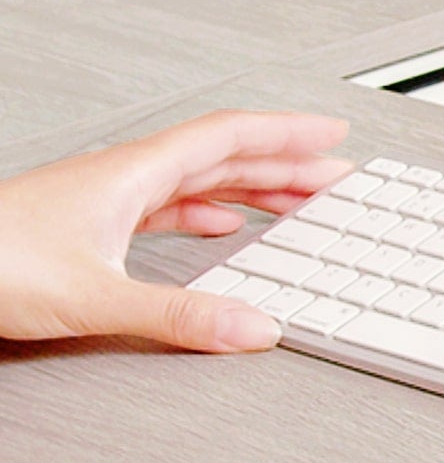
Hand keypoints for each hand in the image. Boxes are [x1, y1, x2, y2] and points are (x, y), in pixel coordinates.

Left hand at [0, 110, 350, 351]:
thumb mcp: (95, 298)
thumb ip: (181, 317)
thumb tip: (253, 328)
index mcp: (131, 175)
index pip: (228, 136)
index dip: (287, 133)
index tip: (332, 134)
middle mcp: (121, 179)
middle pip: (221, 157)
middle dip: (284, 164)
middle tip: (334, 174)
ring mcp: (104, 200)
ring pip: (196, 181)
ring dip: (252, 187)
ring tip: (294, 201)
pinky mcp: (89, 226)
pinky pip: (168, 207)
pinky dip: (208, 213)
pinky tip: (219, 229)